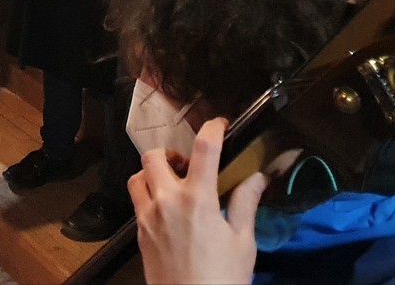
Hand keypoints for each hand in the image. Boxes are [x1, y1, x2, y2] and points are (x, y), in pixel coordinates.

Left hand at [128, 118, 265, 284]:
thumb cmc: (222, 278)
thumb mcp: (242, 242)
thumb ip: (245, 204)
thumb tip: (258, 178)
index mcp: (197, 200)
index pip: (204, 150)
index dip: (211, 129)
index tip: (218, 125)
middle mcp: (166, 201)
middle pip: (154, 156)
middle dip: (170, 153)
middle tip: (188, 166)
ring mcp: (148, 216)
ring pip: (137, 176)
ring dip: (153, 173)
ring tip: (173, 184)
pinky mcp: (138, 232)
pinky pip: (136, 201)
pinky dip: (148, 195)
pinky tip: (166, 209)